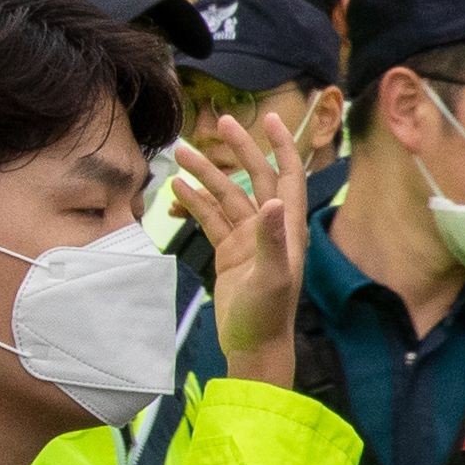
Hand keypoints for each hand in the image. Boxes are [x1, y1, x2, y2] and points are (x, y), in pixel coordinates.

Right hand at [165, 117, 300, 379]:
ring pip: (226, 197)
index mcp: (287, 228)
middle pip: (255, 178)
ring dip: (206, 176)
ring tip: (179, 155)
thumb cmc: (268, 316)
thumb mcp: (271, 277)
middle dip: (238, 150)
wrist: (253, 347)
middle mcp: (270, 228)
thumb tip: (270, 203)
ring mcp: (248, 240)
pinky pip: (211, 219)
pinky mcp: (229, 253)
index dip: (280, 146)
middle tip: (219, 124)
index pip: (288, 176)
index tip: (267, 118)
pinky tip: (176, 192)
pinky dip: (195, 204)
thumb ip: (271, 239)